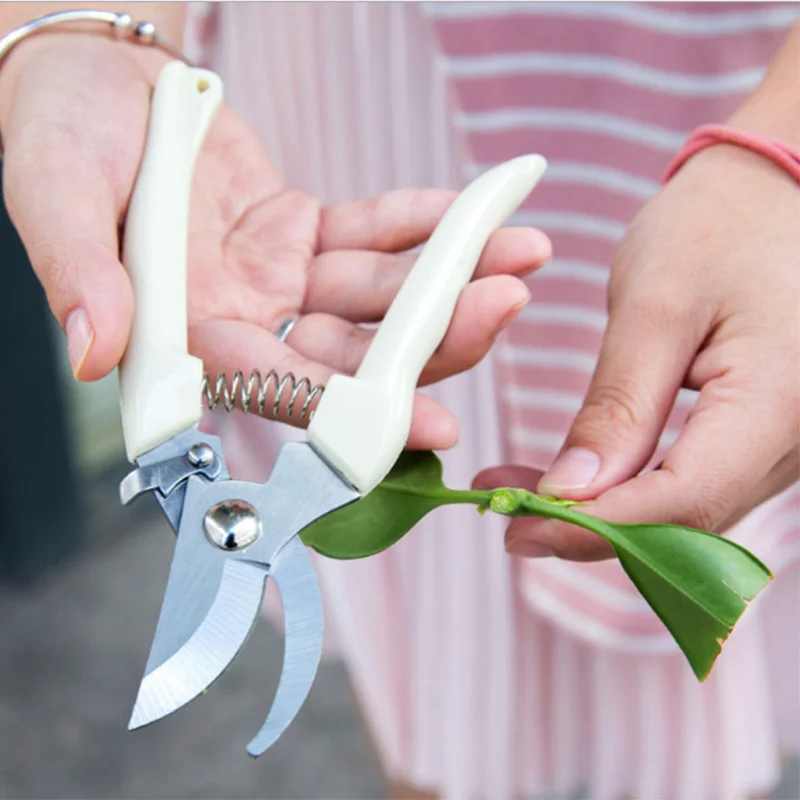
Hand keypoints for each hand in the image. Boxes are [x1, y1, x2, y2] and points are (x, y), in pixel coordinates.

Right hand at [0, 35, 550, 449]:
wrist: (99, 85)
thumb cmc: (62, 135)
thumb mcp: (53, 193)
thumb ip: (77, 273)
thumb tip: (93, 354)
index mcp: (187, 334)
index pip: (276, 386)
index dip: (348, 411)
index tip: (426, 425)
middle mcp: (246, 321)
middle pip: (353, 351)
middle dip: (431, 336)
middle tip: (505, 307)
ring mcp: (283, 281)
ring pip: (379, 295)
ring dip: (451, 275)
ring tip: (523, 253)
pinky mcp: (306, 235)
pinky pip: (375, 232)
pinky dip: (425, 222)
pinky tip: (478, 214)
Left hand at [476, 144, 798, 559]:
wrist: (774, 196)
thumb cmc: (719, 226)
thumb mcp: (654, 305)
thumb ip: (617, 406)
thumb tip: (570, 491)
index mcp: (777, 399)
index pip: (684, 501)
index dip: (596, 526)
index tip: (519, 523)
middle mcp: (796, 439)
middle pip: (684, 520)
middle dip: (588, 528)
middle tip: (506, 513)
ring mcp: (784, 446)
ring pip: (685, 513)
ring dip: (602, 515)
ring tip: (520, 491)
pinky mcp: (761, 440)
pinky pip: (693, 486)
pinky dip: (628, 491)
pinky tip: (572, 479)